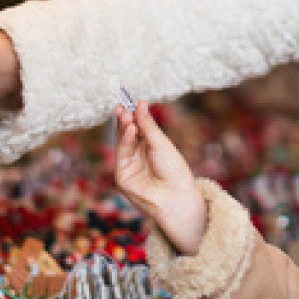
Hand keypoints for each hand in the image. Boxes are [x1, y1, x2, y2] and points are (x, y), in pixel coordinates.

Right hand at [115, 101, 206, 254]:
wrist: (176, 197)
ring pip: (122, 141)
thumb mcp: (162, 143)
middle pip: (127, 132)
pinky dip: (125, 140)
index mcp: (150, 146)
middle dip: (124, 119)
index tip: (131, 101)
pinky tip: (130, 129)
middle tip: (123, 106)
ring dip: (123, 127)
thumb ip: (148, 125)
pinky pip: (122, 154)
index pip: (138, 126)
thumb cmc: (174, 170)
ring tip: (125, 114)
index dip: (134, 114)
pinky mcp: (123, 175)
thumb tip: (140, 103)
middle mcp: (138, 154)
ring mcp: (129, 164)